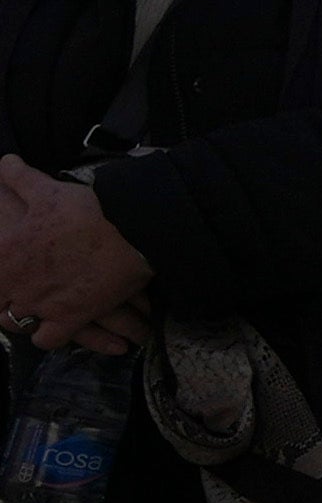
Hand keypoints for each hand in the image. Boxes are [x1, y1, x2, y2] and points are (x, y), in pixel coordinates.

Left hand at [0, 161, 143, 347]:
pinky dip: (48, 337)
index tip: (4, 274)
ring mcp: (39, 304)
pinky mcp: (69, 319)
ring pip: (15, 323)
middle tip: (17, 292)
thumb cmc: (85, 211)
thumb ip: (19, 178)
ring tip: (32, 310)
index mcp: (2, 254)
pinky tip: (54, 327)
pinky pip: (47, 340)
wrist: (128, 234)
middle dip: (2, 301)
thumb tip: (4, 161)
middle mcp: (14, 284)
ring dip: (21, 319)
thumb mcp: (46, 189)